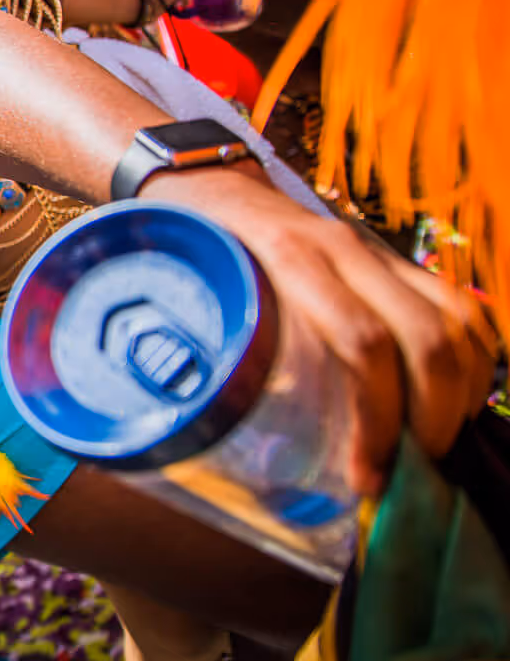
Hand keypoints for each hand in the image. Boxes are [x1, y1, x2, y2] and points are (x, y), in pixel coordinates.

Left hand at [141, 167, 497, 495]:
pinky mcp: (395, 260)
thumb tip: (209, 454)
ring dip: (460, 397)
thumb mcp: (186, 298)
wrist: (207, 183)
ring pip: (457, 322)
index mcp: (286, 257)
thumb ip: (203, 362)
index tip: (366, 477)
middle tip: (409, 470)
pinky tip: (456, 404)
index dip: (376, 419)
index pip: (361, 342)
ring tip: (432, 447)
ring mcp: (375, 250)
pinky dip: (474, 362)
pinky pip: (462, 308)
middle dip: (431, 420)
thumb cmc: (190, 249)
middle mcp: (342, 248)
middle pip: (425, 338)